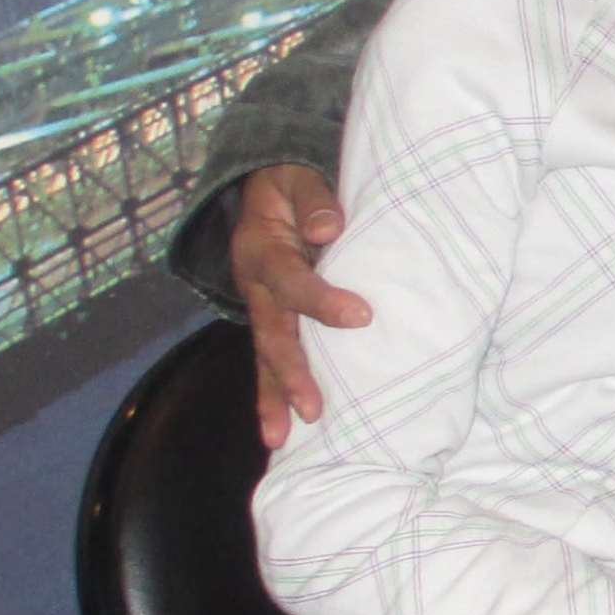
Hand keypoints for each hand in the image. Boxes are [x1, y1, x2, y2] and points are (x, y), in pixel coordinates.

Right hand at [232, 164, 368, 446]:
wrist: (266, 187)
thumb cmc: (290, 182)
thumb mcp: (297, 175)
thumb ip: (314, 198)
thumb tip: (328, 229)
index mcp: (261, 248)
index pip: (290, 280)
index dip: (321, 300)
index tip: (360, 317)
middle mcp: (254, 284)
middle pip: (271, 333)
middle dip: (291, 372)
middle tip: (312, 407)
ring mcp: (260, 305)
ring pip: (265, 356)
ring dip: (275, 397)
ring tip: (280, 439)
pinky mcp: (271, 318)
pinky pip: (270, 359)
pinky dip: (274, 395)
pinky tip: (281, 432)